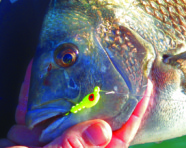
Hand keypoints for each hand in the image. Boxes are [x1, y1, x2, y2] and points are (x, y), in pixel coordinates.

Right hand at [0, 61, 152, 147]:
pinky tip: (36, 69)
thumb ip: (75, 147)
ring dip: (65, 83)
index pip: (121, 133)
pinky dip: (33, 89)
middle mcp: (72, 145)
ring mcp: (49, 140)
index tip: (146, 87)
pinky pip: (33, 108)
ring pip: (63, 106)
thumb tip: (101, 130)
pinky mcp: (26, 135)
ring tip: (73, 59)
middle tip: (109, 63)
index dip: (136, 111)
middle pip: (94, 114)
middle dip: (99, 88)